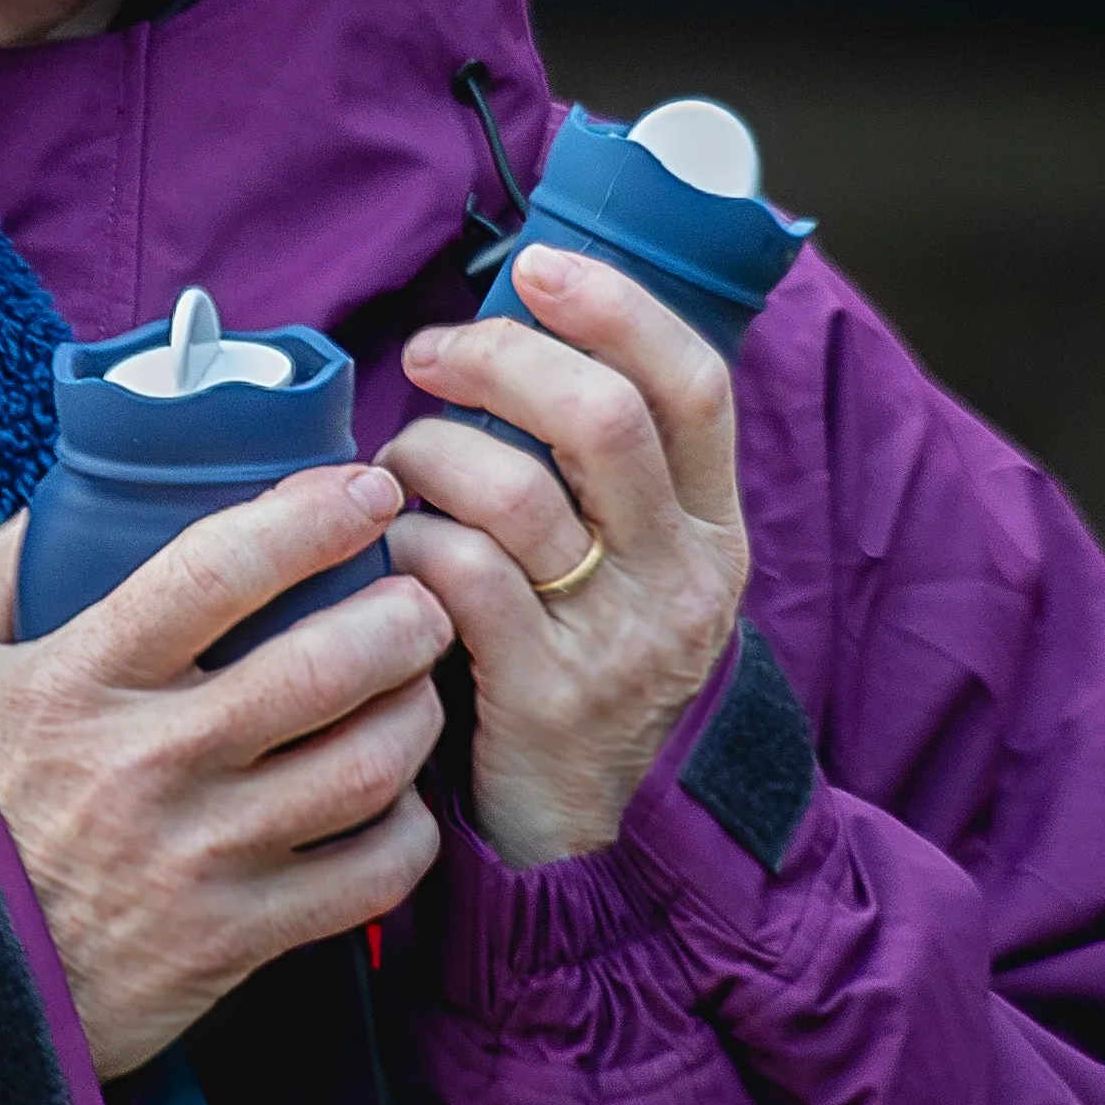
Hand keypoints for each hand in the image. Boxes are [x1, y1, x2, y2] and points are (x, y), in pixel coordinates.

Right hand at [0, 466, 449, 1079]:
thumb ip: (1, 580)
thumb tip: (55, 508)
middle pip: (325, 666)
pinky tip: (399, 804)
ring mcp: (197, 855)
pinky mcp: (231, 939)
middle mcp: (149, 761)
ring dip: (417, 715)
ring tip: (420, 690)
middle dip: (404, 619)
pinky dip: (408, 832)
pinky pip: (368, 875)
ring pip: (366, 766)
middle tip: (423, 601)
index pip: (217, 570)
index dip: (312, 518)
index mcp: (81, 679)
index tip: (368, 490)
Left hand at [379, 246, 748, 868]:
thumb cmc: (585, 671)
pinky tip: (393, 555)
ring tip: (393, 471)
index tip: (535, 269)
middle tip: (428, 355)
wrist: (598, 834)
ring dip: (426, 456)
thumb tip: (503, 351)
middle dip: (497, 361)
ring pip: (513, 493)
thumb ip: (596, 481)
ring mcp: (618, 640)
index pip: (695, 384)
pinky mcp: (545, 697)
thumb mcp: (633, 575)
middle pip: (601, 417)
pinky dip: (406, 543)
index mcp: (712, 529)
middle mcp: (682, 576)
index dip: (616, 308)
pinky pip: (457, 577)